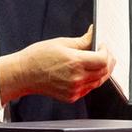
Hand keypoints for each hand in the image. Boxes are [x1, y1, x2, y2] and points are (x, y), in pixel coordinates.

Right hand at [0, 27, 114, 104]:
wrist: (23, 74)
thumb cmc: (37, 58)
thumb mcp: (61, 43)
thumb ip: (82, 40)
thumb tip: (93, 34)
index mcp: (75, 62)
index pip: (103, 60)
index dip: (106, 52)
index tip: (102, 46)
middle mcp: (76, 78)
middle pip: (104, 72)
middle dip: (108, 61)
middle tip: (103, 53)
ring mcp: (74, 89)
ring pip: (99, 81)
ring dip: (101, 71)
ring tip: (96, 62)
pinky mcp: (71, 96)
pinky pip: (89, 88)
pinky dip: (92, 80)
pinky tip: (86, 72)